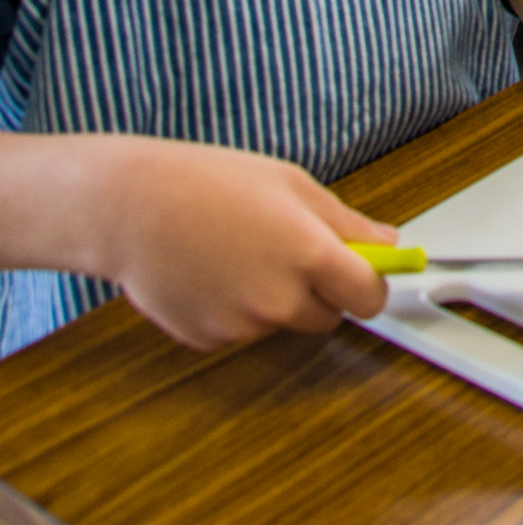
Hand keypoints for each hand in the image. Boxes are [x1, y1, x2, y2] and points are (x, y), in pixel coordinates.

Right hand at [97, 138, 394, 350]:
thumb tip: (387, 243)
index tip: (366, 273)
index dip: (371, 285)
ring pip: (282, 323)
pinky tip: (212, 272)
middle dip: (322, 291)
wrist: (132, 207)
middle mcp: (279, 299)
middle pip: (328, 316)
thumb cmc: (210, 184)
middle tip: (290, 250)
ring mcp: (242, 325)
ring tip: (240, 251)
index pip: (369, 297)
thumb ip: (345, 222)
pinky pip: (242, 332)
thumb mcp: (290, 185)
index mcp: (309, 254)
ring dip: (276, 300)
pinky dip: (236, 310)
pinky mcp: (209, 340)